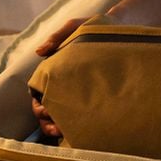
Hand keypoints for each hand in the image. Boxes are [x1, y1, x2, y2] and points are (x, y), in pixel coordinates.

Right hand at [31, 16, 91, 139]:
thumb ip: (58, 36)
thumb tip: (40, 52)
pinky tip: (83, 132)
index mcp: (55, 71)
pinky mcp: (94, 95)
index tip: (46, 111)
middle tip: (58, 128)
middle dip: (48, 122)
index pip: (38, 94)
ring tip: (67, 133)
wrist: (122, 28)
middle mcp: (64, 84)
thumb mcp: (76, 27)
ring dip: (60, 128)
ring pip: (62, 117)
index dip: (39, 105)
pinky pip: (83, 115)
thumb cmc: (95, 27)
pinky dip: (78, 126)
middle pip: (47, 110)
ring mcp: (79, 91)